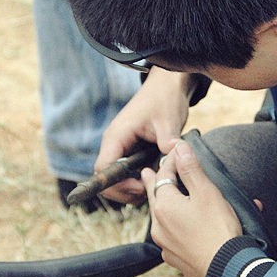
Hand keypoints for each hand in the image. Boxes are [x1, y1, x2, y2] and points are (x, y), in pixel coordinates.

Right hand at [95, 69, 196, 203]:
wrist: (168, 85)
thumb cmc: (165, 99)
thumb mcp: (169, 121)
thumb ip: (168, 142)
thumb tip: (172, 159)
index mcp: (117, 136)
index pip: (103, 170)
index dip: (118, 185)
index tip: (142, 188)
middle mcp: (114, 143)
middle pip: (107, 179)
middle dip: (125, 191)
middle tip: (151, 192)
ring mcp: (121, 147)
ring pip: (117, 178)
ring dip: (133, 188)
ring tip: (156, 186)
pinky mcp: (130, 150)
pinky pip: (128, 172)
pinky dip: (139, 180)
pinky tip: (157, 178)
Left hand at [143, 140, 243, 276]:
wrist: (226, 270)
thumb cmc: (218, 229)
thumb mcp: (206, 192)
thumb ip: (191, 169)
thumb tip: (179, 148)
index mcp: (164, 206)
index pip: (163, 175)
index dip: (170, 161)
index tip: (176, 152)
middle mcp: (158, 225)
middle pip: (156, 197)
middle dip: (155, 182)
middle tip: (149, 172)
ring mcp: (165, 244)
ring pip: (163, 218)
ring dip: (167, 205)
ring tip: (168, 197)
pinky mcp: (175, 258)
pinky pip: (173, 236)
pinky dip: (178, 226)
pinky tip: (186, 226)